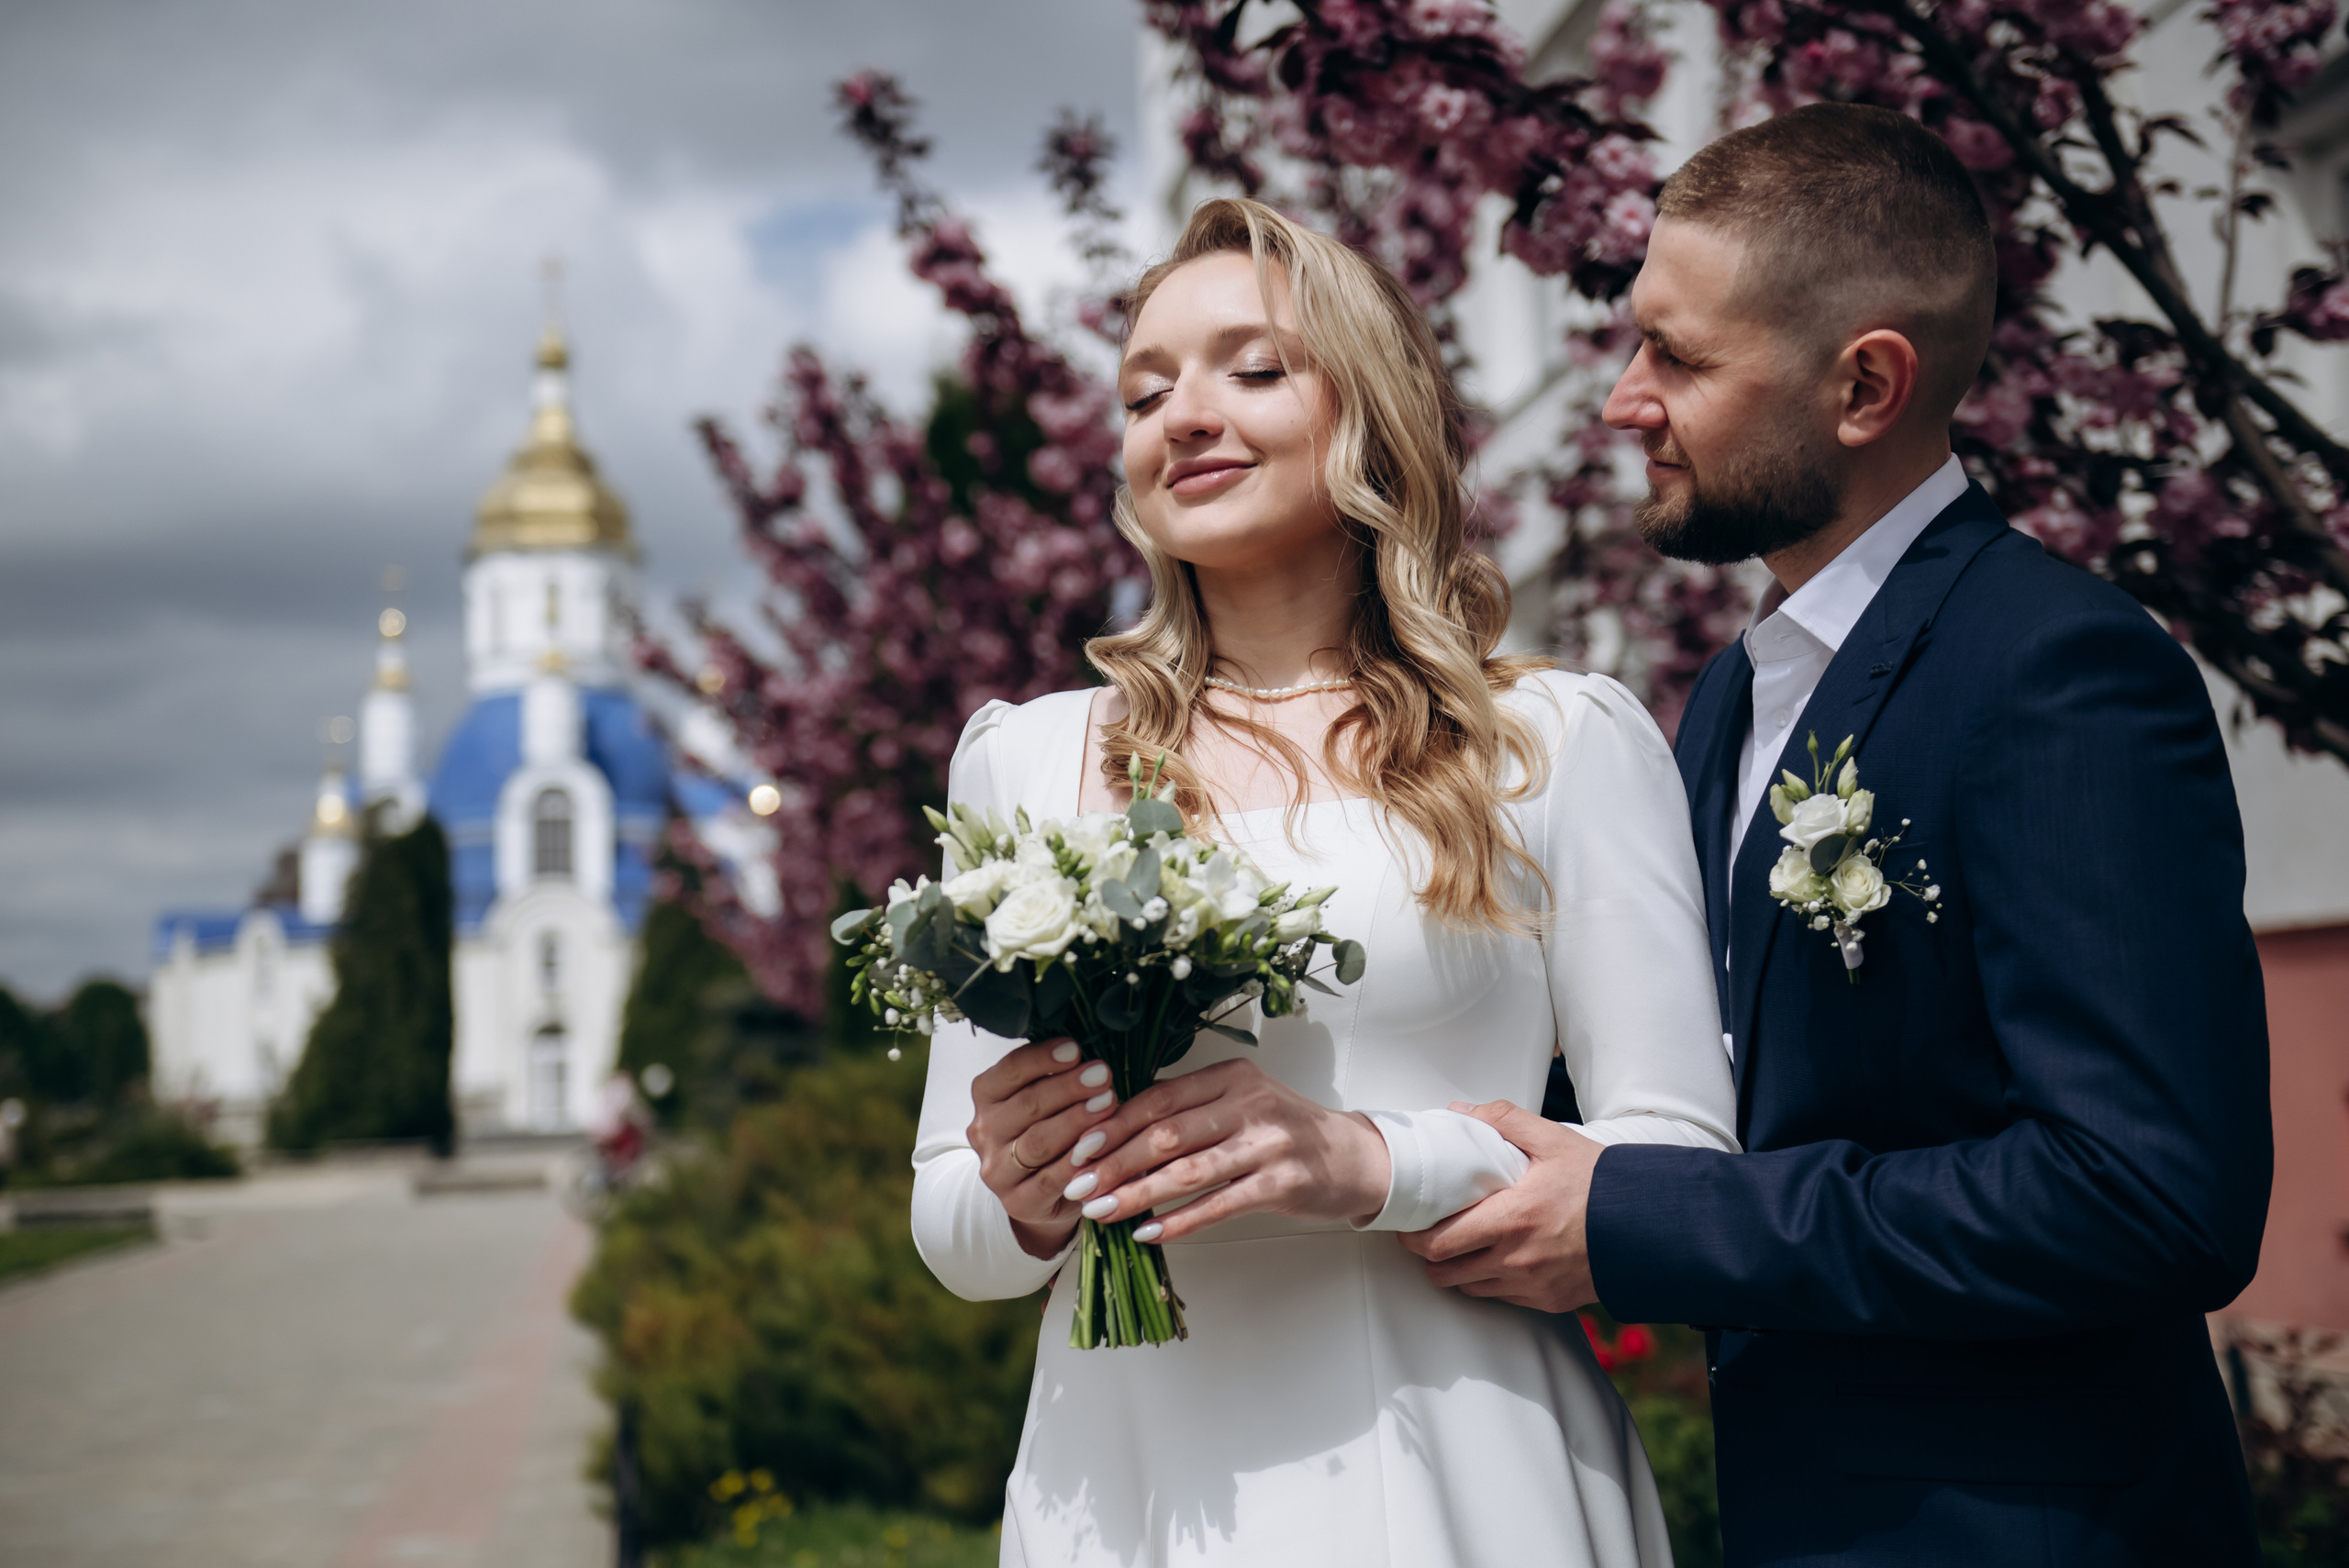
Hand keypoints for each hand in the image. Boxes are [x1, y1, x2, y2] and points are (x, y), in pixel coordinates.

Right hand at [968, 1038, 1122, 1258]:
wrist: (1041, 1191)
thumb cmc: (1050, 1128)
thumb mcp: (1047, 1097)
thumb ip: (1057, 1075)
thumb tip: (1087, 1047)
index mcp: (987, 1095)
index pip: (1010, 1070)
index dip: (1043, 1059)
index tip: (1076, 1049)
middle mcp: (984, 1131)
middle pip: (1027, 1105)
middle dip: (1068, 1088)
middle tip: (1103, 1075)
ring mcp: (997, 1169)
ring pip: (1038, 1141)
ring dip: (1076, 1121)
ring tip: (1109, 1103)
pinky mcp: (1017, 1201)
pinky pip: (1050, 1179)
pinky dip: (1076, 1162)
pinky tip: (1100, 1147)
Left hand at [1057, 1058, 1390, 1243]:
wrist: (1354, 1158)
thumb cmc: (1285, 1132)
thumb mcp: (1241, 1103)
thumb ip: (1191, 1111)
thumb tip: (1116, 1135)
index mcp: (1232, 1077)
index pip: (1160, 1098)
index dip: (1115, 1124)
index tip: (1080, 1149)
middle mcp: (1250, 1104)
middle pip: (1167, 1134)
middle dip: (1115, 1163)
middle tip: (1078, 1187)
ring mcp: (1269, 1144)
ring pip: (1188, 1171)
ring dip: (1137, 1194)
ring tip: (1101, 1211)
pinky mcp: (1282, 1183)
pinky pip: (1219, 1205)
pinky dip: (1180, 1221)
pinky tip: (1149, 1231)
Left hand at [1397, 1100, 1603, 1312]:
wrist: (1649, 1225)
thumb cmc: (1601, 1182)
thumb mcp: (1554, 1140)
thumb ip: (1503, 1120)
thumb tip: (1461, 1112)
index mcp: (1512, 1218)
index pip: (1439, 1242)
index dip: (1414, 1235)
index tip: (1411, 1222)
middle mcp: (1517, 1259)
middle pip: (1444, 1272)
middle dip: (1428, 1255)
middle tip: (1428, 1235)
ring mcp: (1532, 1285)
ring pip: (1469, 1288)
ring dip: (1458, 1270)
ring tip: (1461, 1245)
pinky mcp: (1548, 1301)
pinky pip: (1501, 1298)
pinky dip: (1490, 1282)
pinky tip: (1496, 1258)